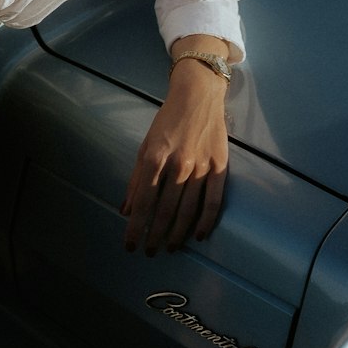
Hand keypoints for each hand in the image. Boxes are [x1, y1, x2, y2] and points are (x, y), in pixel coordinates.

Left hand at [121, 59, 228, 254]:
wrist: (198, 95)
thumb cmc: (167, 121)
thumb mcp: (145, 145)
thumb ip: (137, 179)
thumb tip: (127, 210)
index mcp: (155, 157)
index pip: (143, 201)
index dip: (136, 227)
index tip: (130, 245)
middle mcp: (178, 164)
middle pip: (165, 210)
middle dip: (155, 236)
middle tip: (149, 252)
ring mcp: (201, 166)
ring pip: (188, 210)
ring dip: (177, 234)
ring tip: (170, 248)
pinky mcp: (220, 167)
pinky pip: (213, 201)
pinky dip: (206, 222)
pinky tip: (198, 236)